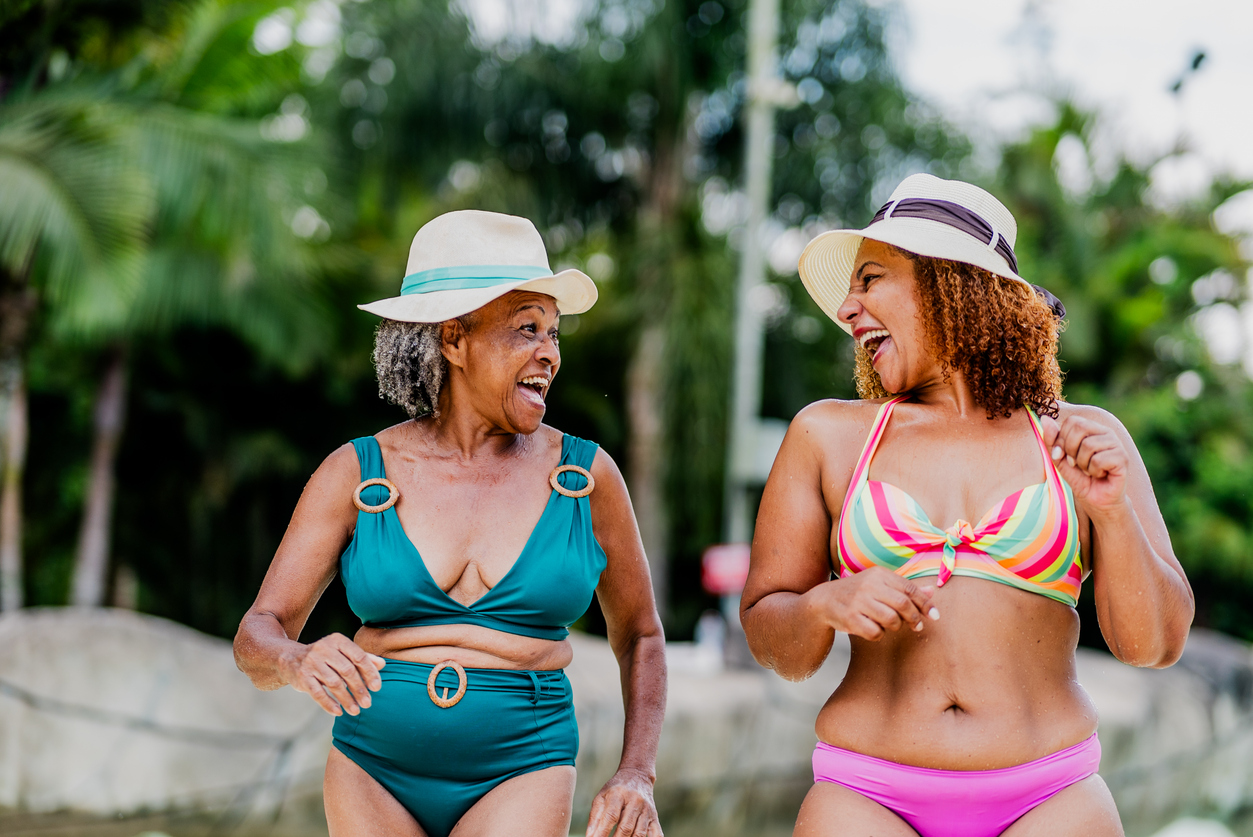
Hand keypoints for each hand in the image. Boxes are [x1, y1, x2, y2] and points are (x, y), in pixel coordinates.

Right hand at [283, 633, 385, 715]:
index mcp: (337, 640)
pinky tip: (338, 712)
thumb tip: (383, 664)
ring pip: (334, 683)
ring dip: (346, 699)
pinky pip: (317, 693)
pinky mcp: (302, 676)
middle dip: (359, 689)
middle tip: (368, 703)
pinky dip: (329, 704)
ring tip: (356, 711)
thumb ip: (362, 657)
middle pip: (347, 671)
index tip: (377, 687)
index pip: (359, 657)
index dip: (370, 673)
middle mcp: (324, 649)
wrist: (290, 659)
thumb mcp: (342, 652)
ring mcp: (311, 662)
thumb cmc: (324, 657)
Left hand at [587, 768, 661, 836]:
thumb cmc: (615, 789)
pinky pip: (656, 834)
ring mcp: (646, 810)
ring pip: (639, 834)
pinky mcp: (654, 817)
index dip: (602, 832)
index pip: (611, 817)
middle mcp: (635, 801)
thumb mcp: (602, 797)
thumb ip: (595, 817)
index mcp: (619, 794)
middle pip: (625, 827)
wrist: (637, 776)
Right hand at [813, 566, 937, 639]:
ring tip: (889, 625)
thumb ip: (904, 589)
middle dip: (914, 618)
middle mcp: (869, 585)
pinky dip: (878, 634)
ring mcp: (858, 601)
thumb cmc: (858, 593)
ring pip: (891, 620)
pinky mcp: (850, 618)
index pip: (909, 589)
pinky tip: (872, 628)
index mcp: (879, 574)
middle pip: (903, 604)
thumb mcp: (879, 585)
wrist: (824, 600)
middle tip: (917, 626)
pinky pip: (875, 632)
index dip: (925, 604)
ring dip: (895, 626)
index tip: (935, 616)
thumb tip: (933, 592)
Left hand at [1038, 414, 1128, 512]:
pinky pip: (1099, 459)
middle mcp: (1107, 433)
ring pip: (1088, 445)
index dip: (1062, 439)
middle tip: (1076, 464)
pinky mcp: (1123, 459)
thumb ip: (1052, 441)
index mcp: (1092, 429)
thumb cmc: (1080, 479)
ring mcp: (1117, 445)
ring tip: (1089, 470)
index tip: (1064, 455)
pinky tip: (1100, 474)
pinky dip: (1093, 471)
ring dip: (1082, 463)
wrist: (1097, 501)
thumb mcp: (1060, 459)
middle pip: (1080, 427)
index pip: (1072, 421)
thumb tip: (1045, 419)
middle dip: (1070, 449)